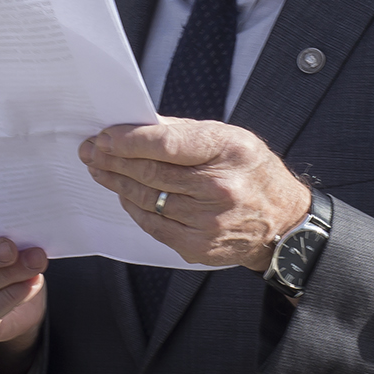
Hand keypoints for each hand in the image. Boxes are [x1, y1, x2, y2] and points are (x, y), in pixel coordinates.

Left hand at [79, 117, 310, 270]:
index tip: (104, 136)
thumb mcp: (230, 138)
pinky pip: (153, 224)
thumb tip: (135, 126)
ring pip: (146, 199)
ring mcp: (208, 222)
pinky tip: (123, 193)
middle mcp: (219, 188)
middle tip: (90, 150)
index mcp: (228, 151)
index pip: (167, 144)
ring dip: (116, 183)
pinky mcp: (197, 246)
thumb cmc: (250, 171)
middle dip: (113, 160)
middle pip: (151, 173)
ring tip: (99, 169)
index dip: (129, 140)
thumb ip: (183, 132)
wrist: (282, 221)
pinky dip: (134, 207)